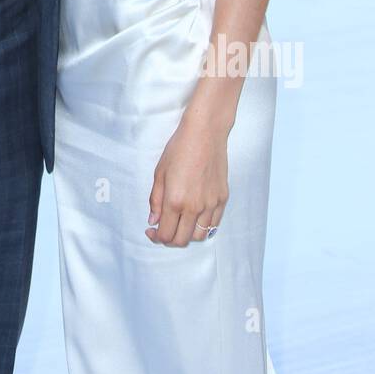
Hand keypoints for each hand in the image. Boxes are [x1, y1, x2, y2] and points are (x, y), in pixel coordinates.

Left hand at [146, 113, 228, 246]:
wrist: (205, 134)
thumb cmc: (179, 149)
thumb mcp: (159, 173)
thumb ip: (156, 201)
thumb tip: (154, 221)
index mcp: (175, 201)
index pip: (166, 234)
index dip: (156, 237)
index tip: (151, 230)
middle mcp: (195, 207)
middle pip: (182, 240)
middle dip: (169, 239)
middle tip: (163, 230)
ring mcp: (211, 204)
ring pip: (200, 236)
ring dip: (187, 235)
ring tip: (179, 224)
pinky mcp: (222, 199)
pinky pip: (213, 224)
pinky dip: (203, 227)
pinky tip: (194, 217)